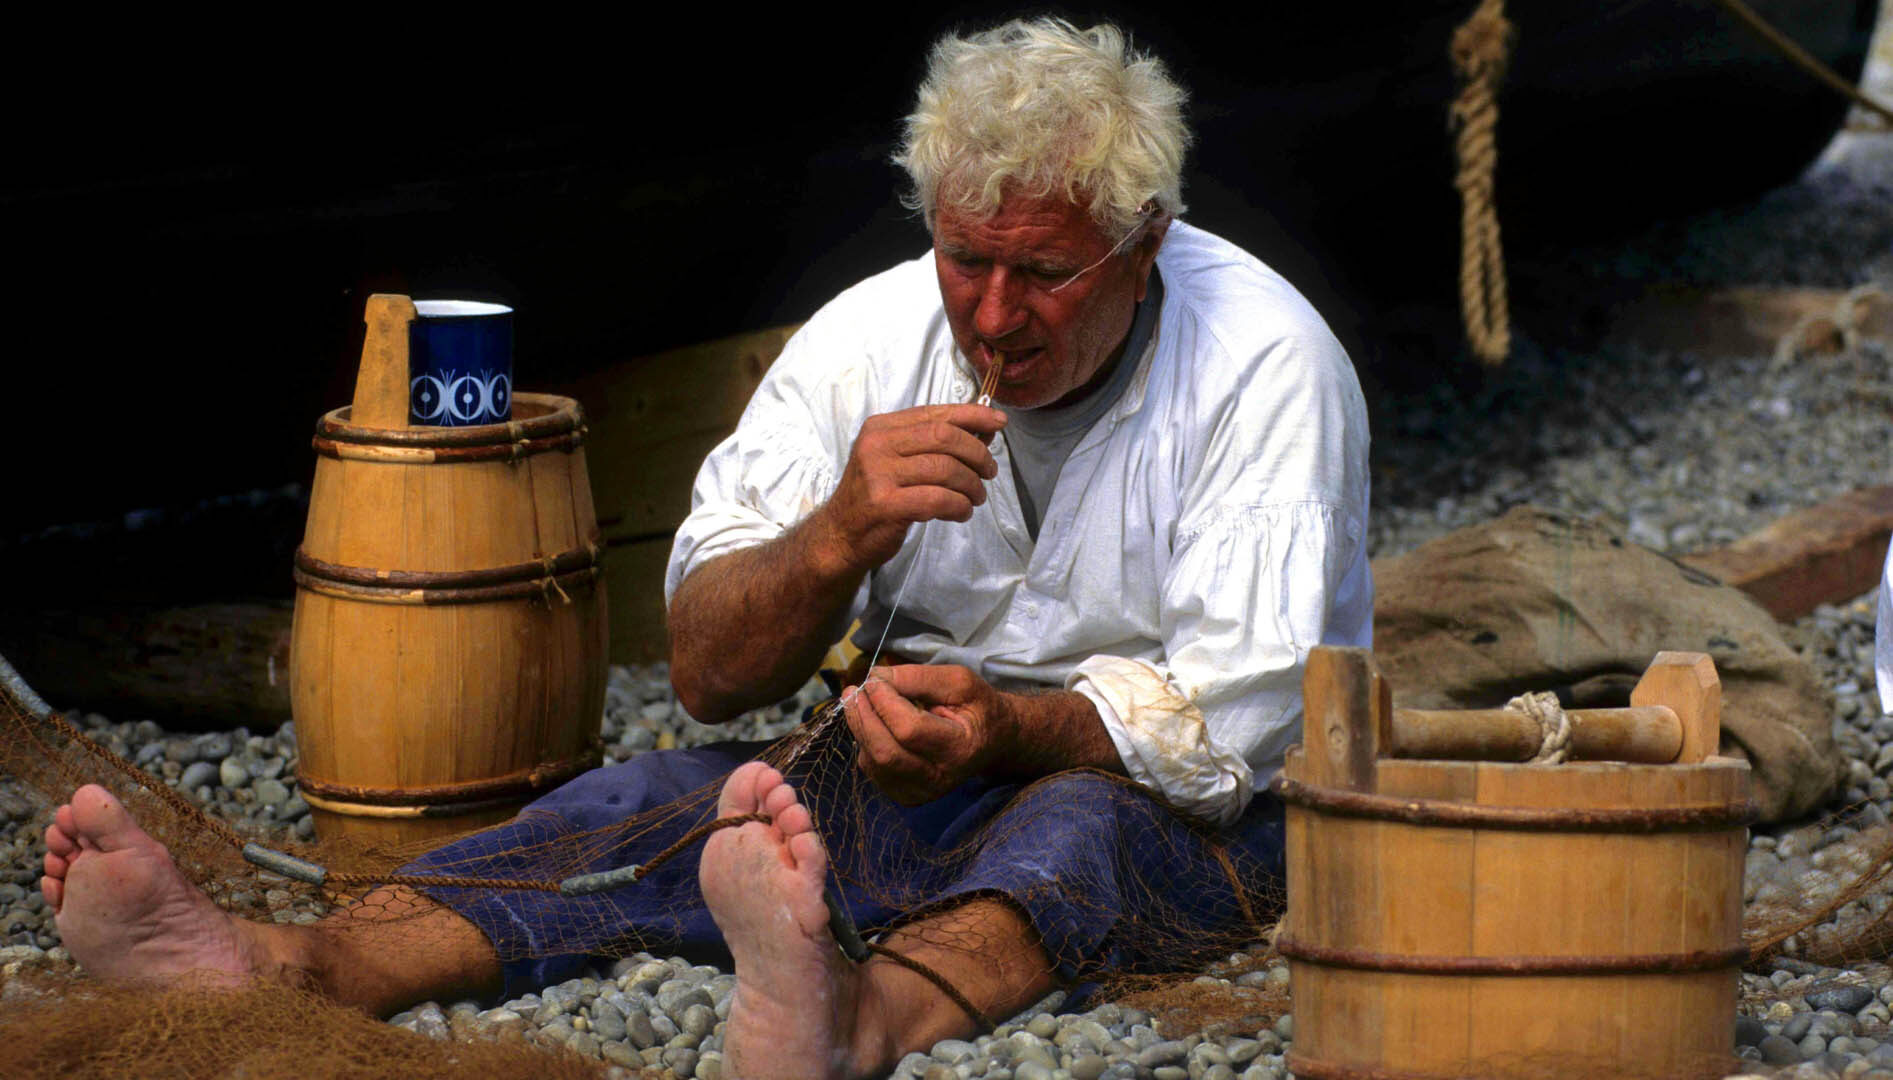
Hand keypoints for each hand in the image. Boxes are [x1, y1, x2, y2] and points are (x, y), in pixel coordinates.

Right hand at [813, 404, 1006, 572]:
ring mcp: (878, 474)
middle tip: (988, 472)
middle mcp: (877, 445)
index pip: (935, 413)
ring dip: (971, 485)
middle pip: (944, 437)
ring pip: (945, 469)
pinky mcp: (885, 504)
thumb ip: (936, 444)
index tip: (999, 422)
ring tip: (976, 497)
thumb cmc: (875, 496)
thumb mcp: (898, 461)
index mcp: (881, 428)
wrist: (840, 535)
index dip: (972, 416)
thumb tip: (985, 430)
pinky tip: (961, 512)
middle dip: (977, 454)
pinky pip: (938, 499)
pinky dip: (959, 506)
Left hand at [841, 664, 1009, 804]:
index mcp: (959, 749)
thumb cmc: (977, 707)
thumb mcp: (959, 681)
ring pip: (873, 761)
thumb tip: (877, 677)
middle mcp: (939, 779)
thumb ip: (918, 677)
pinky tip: (874, 724)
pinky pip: (871, 768)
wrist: (991, 741)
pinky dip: (866, 741)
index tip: (874, 678)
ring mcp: (920, 792)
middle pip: (885, 752)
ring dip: (861, 727)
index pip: (909, 729)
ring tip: (860, 701)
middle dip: (863, 717)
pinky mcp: (905, 795)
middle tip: (855, 690)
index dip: (885, 701)